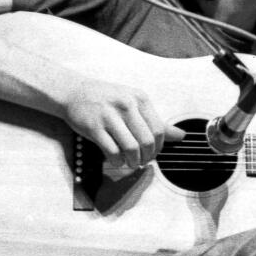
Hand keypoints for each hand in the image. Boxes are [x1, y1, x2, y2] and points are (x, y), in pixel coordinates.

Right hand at [60, 78, 183, 168]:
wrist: (74, 92)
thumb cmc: (107, 100)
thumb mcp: (134, 104)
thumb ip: (156, 121)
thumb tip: (181, 136)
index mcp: (139, 98)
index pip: (159, 130)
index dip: (159, 148)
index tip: (153, 154)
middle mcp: (126, 105)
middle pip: (147, 141)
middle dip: (147, 157)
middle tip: (142, 162)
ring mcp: (109, 115)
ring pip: (131, 148)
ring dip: (133, 162)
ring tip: (131, 163)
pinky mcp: (94, 127)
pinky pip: (112, 151)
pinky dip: (117, 161)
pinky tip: (117, 160)